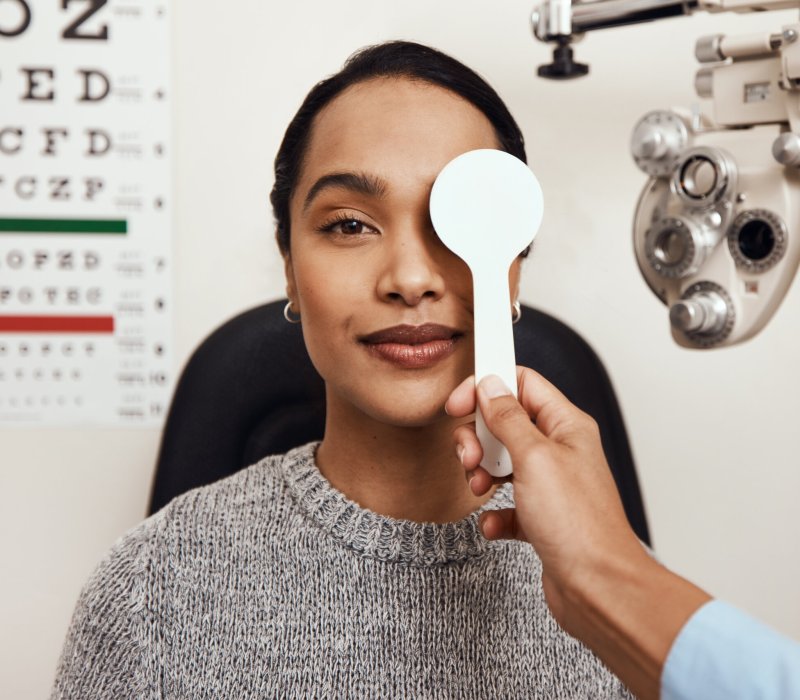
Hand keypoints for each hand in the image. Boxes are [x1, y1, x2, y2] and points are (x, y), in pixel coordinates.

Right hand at [445, 367, 649, 622]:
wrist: (597, 588)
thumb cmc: (579, 525)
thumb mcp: (534, 457)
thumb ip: (508, 418)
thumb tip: (491, 386)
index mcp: (566, 426)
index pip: (522, 384)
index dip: (488, 387)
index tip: (459, 403)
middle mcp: (559, 451)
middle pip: (505, 423)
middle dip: (478, 437)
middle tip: (471, 456)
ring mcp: (550, 485)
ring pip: (502, 462)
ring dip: (481, 472)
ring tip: (480, 487)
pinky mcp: (541, 518)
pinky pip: (506, 503)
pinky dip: (493, 511)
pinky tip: (494, 522)